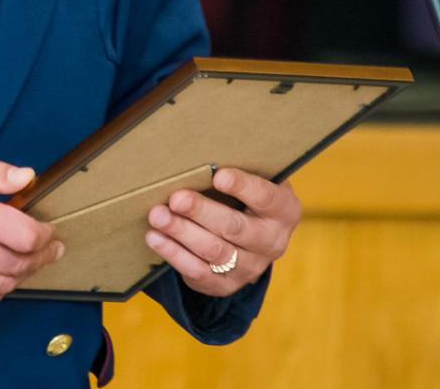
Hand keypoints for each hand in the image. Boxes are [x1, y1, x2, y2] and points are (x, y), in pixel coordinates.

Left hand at [145, 167, 298, 297]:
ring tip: (157, 216)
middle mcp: (272, 242)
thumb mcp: (255, 180)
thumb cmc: (247, 196)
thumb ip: (237, 170)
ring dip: (182, 232)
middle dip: (201, 212)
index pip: (264, 197)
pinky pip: (199, 273)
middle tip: (176, 198)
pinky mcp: (227, 285)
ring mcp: (250, 267)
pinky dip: (174, 254)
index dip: (243, 186)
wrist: (253, 237)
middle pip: (234, 227)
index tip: (218, 175)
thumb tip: (198, 154)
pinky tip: (155, 238)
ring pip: (214, 252)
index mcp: (283, 210)